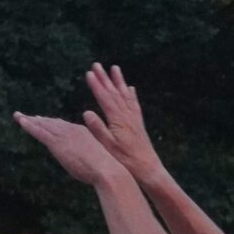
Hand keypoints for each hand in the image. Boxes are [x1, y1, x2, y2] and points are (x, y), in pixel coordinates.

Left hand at [14, 110, 124, 186]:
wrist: (105, 169)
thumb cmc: (104, 169)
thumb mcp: (94, 158)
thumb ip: (85, 154)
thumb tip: (81, 158)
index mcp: (81, 131)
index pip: (62, 125)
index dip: (51, 122)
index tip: (42, 120)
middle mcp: (71, 129)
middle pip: (51, 122)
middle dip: (38, 120)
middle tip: (26, 117)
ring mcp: (64, 135)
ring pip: (43, 125)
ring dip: (29, 120)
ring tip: (18, 116)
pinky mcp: (57, 143)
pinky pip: (39, 132)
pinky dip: (29, 126)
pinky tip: (20, 121)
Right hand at [81, 63, 163, 181]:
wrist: (147, 168)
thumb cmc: (125, 160)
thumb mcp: (107, 147)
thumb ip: (97, 129)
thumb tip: (86, 112)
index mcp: (117, 119)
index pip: (104, 98)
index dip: (96, 85)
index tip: (89, 73)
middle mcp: (127, 115)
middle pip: (114, 92)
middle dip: (105, 78)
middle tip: (97, 64)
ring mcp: (134, 118)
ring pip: (125, 94)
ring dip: (119, 81)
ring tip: (114, 68)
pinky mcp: (138, 123)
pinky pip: (134, 104)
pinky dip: (131, 94)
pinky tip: (130, 88)